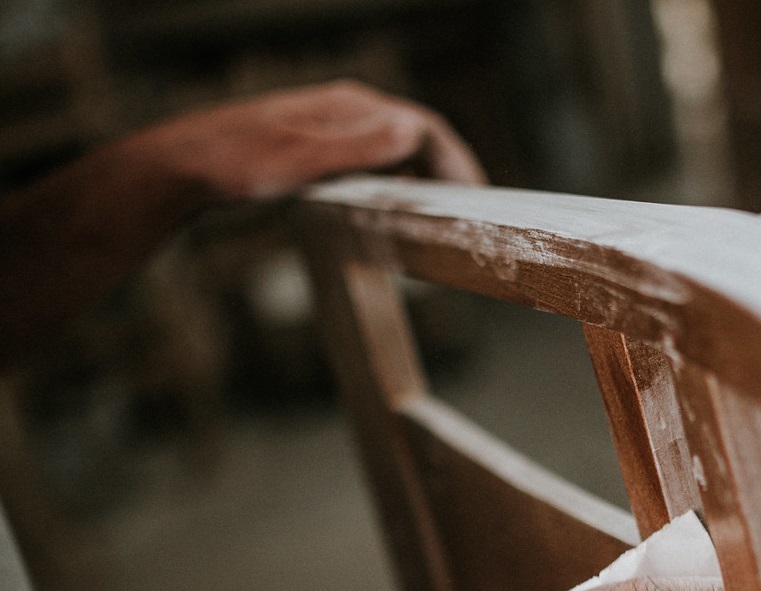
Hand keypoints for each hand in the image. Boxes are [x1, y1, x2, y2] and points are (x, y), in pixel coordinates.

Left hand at [136, 80, 485, 202]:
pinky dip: (397, 183)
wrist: (182, 168)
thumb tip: (415, 131)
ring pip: (396, 150)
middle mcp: (346, 112)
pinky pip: (374, 162)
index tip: (479, 198)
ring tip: (443, 214)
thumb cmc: (236, 164)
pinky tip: (395, 208)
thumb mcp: (302, 161)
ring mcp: (332, 129)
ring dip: (425, 178)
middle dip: (449, 171)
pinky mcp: (318, 149)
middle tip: (471, 211)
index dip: (458, 162)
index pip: (424, 128)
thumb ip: (361, 147)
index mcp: (350, 108)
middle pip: (416, 137)